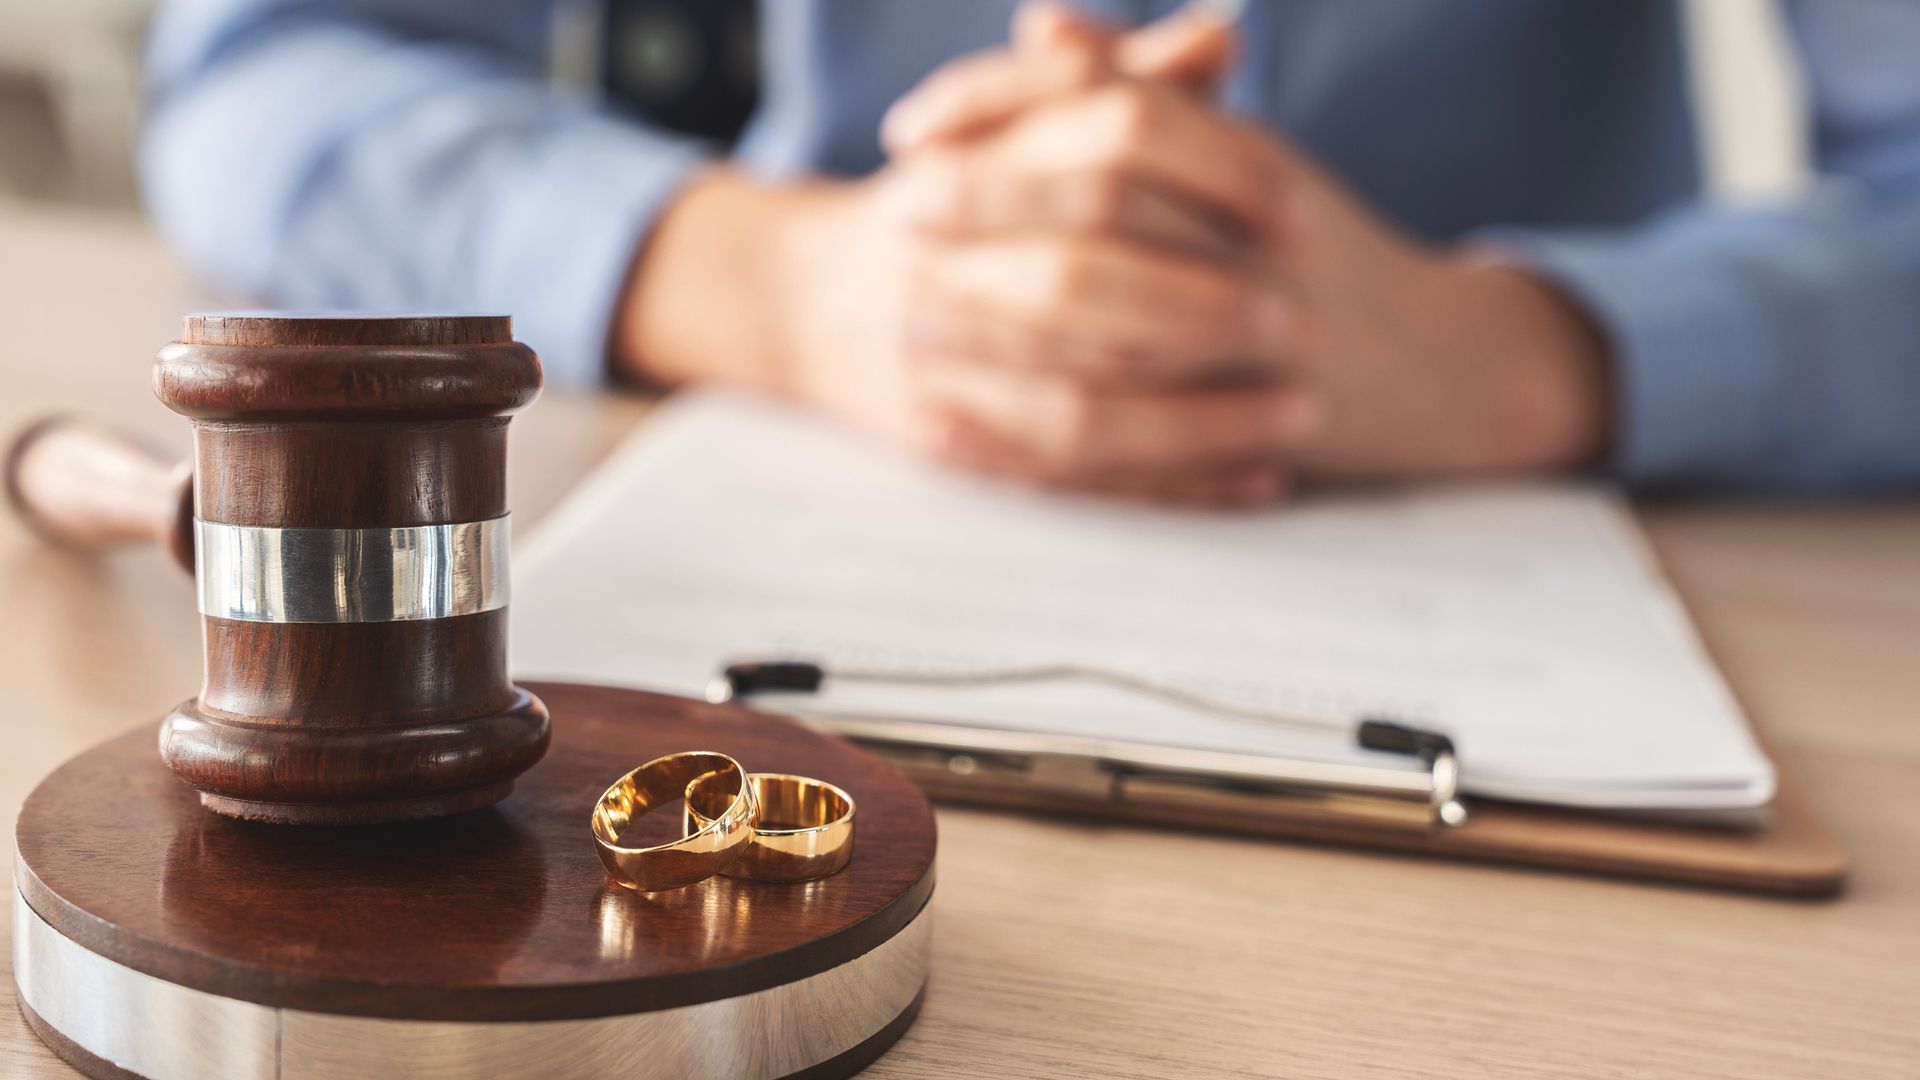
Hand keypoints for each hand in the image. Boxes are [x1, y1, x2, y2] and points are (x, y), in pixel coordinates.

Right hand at [618, 7, 1316, 506]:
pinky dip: (1168, 488)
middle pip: (1079, 281)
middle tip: (1300, 324)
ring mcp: (939, 364)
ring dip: (1200, 419)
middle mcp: (944, 261)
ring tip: (1300, 419)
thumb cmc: (945, 203)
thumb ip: (1117, 83)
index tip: (1298, 212)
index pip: (1106, 143)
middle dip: (1199, 306)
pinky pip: (1069, 482)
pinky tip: (1253, 482)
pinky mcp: (950, 446)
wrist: (800, 300)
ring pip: (1078, 403)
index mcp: (972, 159)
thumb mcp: (1014, 129)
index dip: (1212, 173)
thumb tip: (1222, 36)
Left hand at [886, 2, 1611, 485]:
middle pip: (1106, 201)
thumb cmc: (1315, 251)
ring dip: (990, 320)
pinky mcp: (1248, 425)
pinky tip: (945, 426)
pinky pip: (1116, 434)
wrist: (1443, 368)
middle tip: (894, 211)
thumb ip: (1141, 92)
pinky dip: (1020, 433)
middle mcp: (1257, 238)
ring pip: (1107, 324)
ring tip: (903, 316)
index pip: (1113, 106)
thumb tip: (1043, 23)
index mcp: (1248, 157)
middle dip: (987, 204)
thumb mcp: (1240, 158)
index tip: (913, 125)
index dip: (1002, 106)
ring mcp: (1260, 337)